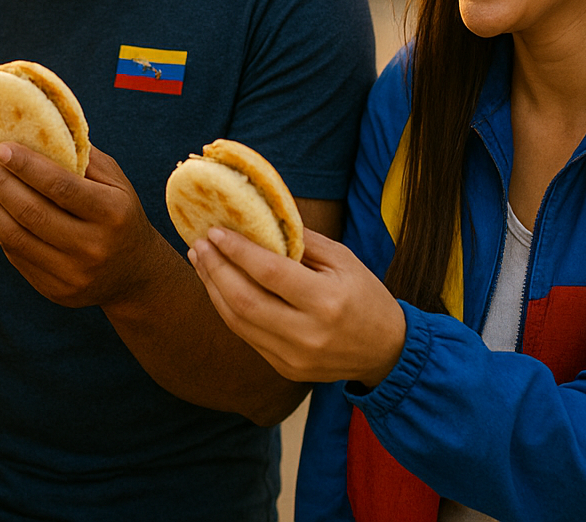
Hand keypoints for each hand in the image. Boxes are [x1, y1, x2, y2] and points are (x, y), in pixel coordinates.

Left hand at [0, 143, 165, 307]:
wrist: (135, 274)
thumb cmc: (119, 214)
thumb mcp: (115, 183)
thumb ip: (82, 157)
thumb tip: (38, 131)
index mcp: (112, 213)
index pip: (61, 186)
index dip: (27, 166)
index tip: (1, 147)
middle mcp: (94, 247)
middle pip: (33, 213)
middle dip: (1, 184)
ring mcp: (74, 274)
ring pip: (18, 238)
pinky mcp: (56, 290)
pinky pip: (17, 257)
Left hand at [189, 226, 405, 385]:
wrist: (386, 351)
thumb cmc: (365, 296)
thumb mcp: (343, 260)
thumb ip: (301, 241)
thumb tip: (258, 218)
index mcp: (327, 302)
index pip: (270, 273)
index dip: (237, 251)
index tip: (215, 230)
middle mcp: (308, 334)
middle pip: (245, 300)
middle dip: (216, 268)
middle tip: (199, 243)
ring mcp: (294, 357)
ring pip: (237, 321)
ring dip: (213, 288)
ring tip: (201, 260)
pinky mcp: (285, 368)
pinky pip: (246, 335)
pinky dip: (227, 308)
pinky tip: (218, 285)